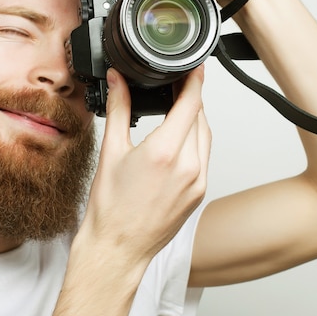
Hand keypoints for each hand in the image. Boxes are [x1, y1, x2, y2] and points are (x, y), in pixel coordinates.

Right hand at [78, 65, 210, 265]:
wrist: (118, 248)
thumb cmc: (111, 209)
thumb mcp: (112, 152)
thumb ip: (119, 110)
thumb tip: (119, 81)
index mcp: (165, 152)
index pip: (191, 104)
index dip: (195, 80)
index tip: (196, 67)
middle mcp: (188, 167)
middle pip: (200, 118)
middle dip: (191, 100)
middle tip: (177, 88)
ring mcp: (198, 182)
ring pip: (205, 138)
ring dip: (195, 120)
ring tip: (177, 112)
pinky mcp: (200, 193)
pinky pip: (204, 158)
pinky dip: (195, 143)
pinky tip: (179, 142)